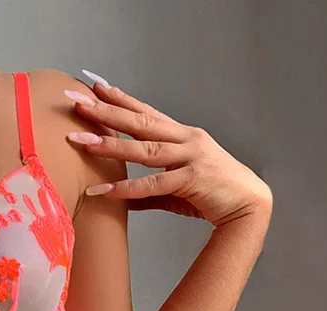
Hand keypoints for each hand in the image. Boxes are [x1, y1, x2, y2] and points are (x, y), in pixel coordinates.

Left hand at [64, 73, 272, 227]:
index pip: (146, 113)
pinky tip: (102, 191)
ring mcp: (190, 156)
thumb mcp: (175, 189)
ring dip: (110, 144)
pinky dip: (126, 189)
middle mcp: (186, 139)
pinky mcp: (192, 178)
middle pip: (140, 122)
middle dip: (107, 110)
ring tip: (81, 141)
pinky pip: (152, 185)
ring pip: (144, 148)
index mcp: (182, 136)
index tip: (96, 87)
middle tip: (78, 102)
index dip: (121, 100)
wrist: (248, 205)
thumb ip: (147, 192)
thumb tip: (121, 197)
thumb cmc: (213, 195)